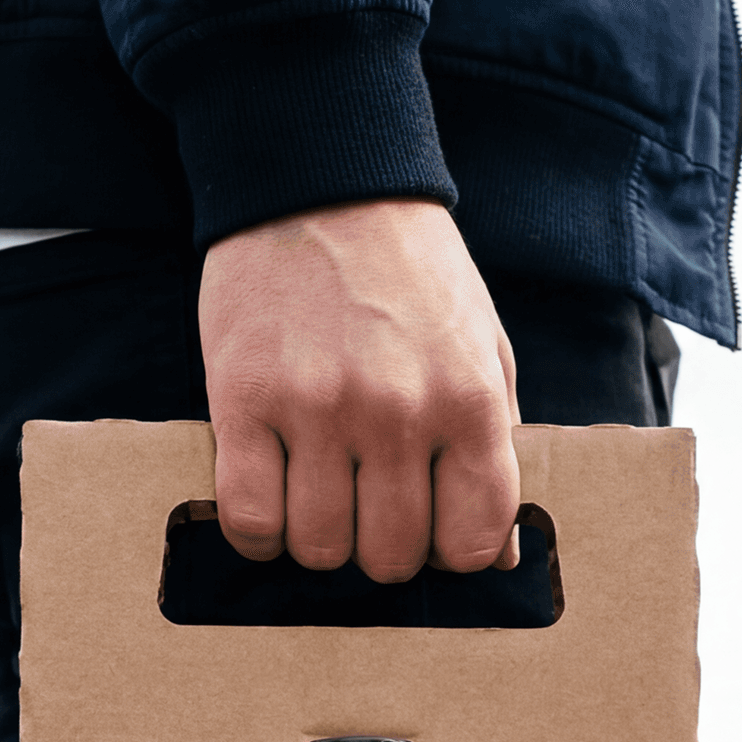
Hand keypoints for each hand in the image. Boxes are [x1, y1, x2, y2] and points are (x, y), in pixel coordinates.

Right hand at [198, 199, 519, 583]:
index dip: (450, 552)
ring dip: (316, 538)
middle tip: (366, 506)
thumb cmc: (410, 274)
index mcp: (467, 399)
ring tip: (317, 494)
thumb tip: (497, 555)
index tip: (431, 530)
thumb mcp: (480, 346)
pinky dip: (258, 532)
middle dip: (378, 547)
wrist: (321, 184)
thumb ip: (495, 447)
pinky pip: (249, 518)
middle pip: (388, 556)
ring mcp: (317, 408)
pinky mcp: (244, 400)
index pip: (472, 540)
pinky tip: (270, 501)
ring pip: (317, 547)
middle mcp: (397, 410)